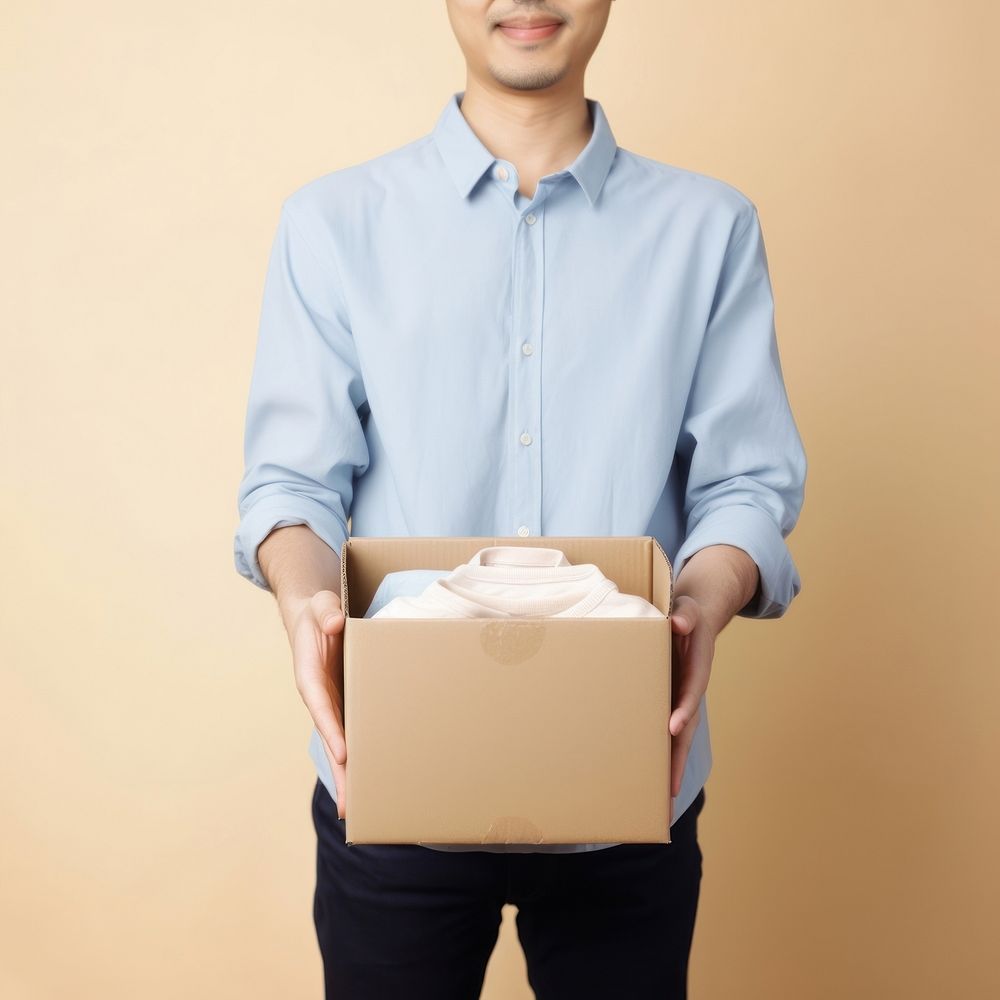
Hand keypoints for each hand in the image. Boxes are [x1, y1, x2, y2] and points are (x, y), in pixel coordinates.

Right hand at [286, 591, 348, 819]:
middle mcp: (320, 697)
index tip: (342, 754)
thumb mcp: (320, 605)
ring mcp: (333, 704)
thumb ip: (326, 612)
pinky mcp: (345, 704)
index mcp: (310, 676)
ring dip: (349, 774)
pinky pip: (351, 733)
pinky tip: (370, 779)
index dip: (330, 731)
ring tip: (360, 808)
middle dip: (339, 771)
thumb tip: (336, 623)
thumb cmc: (319, 613)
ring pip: (340, 744)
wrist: (315, 617)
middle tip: (350, 806)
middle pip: (329, 739)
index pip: (320, 706)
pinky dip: (358, 757)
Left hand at [668, 595, 716, 820]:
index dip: (684, 709)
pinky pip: (665, 732)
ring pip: (678, 738)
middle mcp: (690, 690)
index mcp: (696, 668)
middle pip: (687, 728)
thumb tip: (678, 622)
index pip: (691, 691)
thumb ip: (685, 616)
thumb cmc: (687, 614)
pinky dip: (661, 754)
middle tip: (670, 788)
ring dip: (670, 767)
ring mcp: (680, 700)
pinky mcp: (669, 703)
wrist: (693, 618)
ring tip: (660, 800)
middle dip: (679, 758)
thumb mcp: (688, 609)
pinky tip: (649, 778)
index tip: (674, 727)